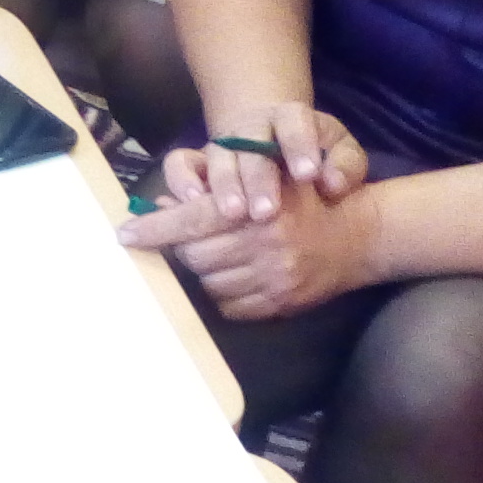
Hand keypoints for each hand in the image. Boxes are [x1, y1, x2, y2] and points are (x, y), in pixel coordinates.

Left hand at [118, 153, 378, 320]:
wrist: (358, 237)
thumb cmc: (304, 200)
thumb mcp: (268, 177)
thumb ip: (216, 186)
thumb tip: (165, 202)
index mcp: (258, 209)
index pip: (192, 221)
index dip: (155, 229)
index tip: (124, 234)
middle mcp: (265, 246)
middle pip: (193, 255)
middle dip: (183, 247)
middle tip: (183, 241)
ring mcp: (272, 279)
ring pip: (207, 282)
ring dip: (203, 270)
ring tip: (216, 255)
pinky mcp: (278, 306)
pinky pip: (227, 306)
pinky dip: (221, 292)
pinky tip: (232, 275)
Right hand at [161, 103, 369, 225]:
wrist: (271, 140)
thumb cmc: (313, 155)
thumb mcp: (339, 152)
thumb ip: (345, 165)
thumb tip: (332, 184)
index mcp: (290, 117)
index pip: (294, 122)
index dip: (298, 144)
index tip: (308, 174)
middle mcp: (252, 127)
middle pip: (251, 146)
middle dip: (258, 178)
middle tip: (267, 211)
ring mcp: (221, 143)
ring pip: (217, 156)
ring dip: (225, 185)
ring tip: (235, 213)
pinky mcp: (197, 161)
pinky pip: (179, 164)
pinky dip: (182, 182)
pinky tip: (192, 202)